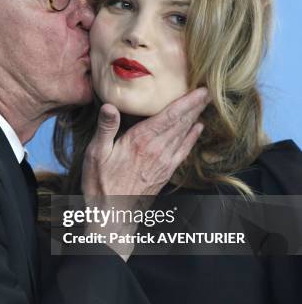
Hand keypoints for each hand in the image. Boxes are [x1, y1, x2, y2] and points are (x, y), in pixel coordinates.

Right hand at [81, 87, 209, 259]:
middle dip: (195, 106)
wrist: (112, 214)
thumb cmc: (101, 182)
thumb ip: (106, 128)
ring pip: (184, 134)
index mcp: (141, 140)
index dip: (187, 102)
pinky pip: (183, 151)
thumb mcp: (96, 153)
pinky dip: (192, 138)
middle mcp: (157, 149)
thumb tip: (110, 106)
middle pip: (181, 123)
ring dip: (195, 118)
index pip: (169, 116)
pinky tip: (198, 129)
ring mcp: (163, 162)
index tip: (200, 90)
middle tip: (208, 91)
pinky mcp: (165, 172)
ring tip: (204, 104)